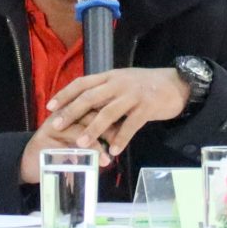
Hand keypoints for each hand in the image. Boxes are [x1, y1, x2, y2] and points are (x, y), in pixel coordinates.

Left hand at [44, 67, 190, 161]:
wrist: (176, 84)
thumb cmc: (146, 86)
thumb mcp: (122, 82)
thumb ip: (104, 91)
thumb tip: (82, 105)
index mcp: (110, 76)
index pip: (82, 83)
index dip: (65, 94)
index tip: (50, 107)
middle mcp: (119, 84)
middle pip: (90, 97)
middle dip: (72, 112)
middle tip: (57, 126)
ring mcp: (133, 95)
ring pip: (108, 112)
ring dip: (93, 129)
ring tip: (82, 144)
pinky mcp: (147, 107)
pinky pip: (131, 125)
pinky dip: (121, 138)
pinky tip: (114, 151)